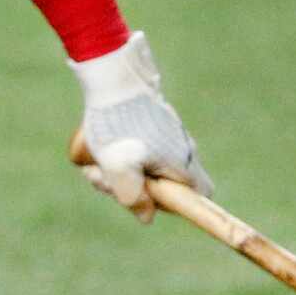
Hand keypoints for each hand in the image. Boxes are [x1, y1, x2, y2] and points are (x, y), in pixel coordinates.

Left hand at [70, 31, 210, 221]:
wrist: (114, 77)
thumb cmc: (118, 124)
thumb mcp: (119, 168)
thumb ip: (133, 197)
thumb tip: (146, 217)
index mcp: (182, 163)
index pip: (201, 196)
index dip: (176, 205)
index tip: (147, 196)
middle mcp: (181, 149)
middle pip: (163, 186)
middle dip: (130, 188)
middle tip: (103, 177)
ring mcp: (167, 135)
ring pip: (144, 167)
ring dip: (116, 171)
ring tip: (94, 159)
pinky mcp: (151, 124)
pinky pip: (135, 149)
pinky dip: (116, 152)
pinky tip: (97, 143)